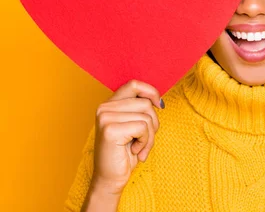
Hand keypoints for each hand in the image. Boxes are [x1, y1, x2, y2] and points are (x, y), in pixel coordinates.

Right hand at [90, 79, 162, 194]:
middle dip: (153, 123)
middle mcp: (104, 108)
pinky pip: (143, 127)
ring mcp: (105, 118)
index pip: (134, 84)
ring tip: (140, 147)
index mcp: (109, 104)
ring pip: (146, 116)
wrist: (111, 179)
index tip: (160, 105)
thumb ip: (140, 110)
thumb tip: (159, 100)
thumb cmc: (125, 153)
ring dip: (150, 136)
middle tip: (145, 140)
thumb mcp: (134, 126)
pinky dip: (145, 141)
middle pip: (145, 103)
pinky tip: (136, 151)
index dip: (151, 91)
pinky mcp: (110, 130)